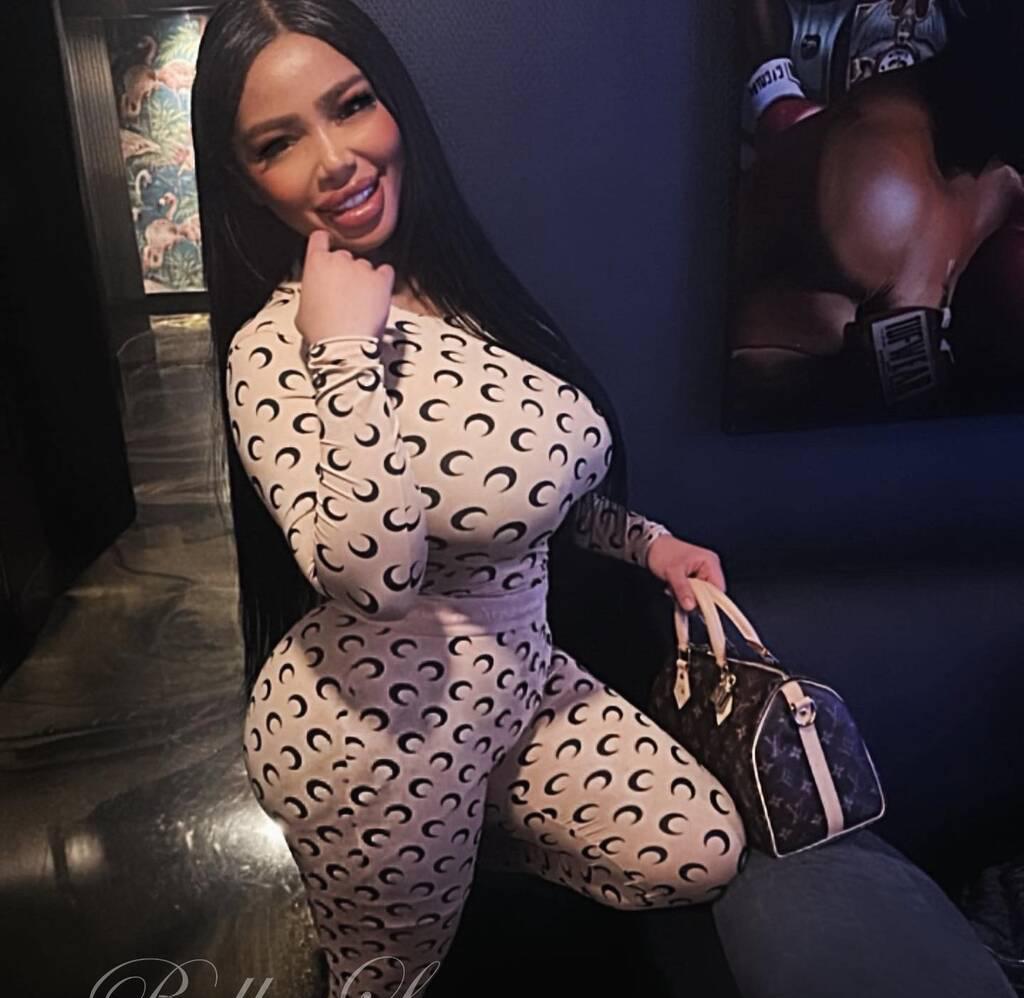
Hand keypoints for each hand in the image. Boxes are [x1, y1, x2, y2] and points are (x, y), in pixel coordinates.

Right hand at [295, 229, 394, 343]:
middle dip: (345, 271)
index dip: (324, 244)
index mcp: (316, 263)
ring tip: (361, 301)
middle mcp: (340, 260)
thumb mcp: (302, 309)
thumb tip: (315, 298)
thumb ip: (310, 292)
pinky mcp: (382, 280)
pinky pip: (386, 272)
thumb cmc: (321, 331)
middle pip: (344, 256)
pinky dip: (383, 280)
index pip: (320, 238)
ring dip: (364, 279)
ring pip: (365, 266)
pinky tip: (378, 293)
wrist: (343, 343)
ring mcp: (362, 268)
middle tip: (344, 293)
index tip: (327, 250)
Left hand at [646, 535, 726, 611]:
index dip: (708, 600)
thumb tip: (691, 606)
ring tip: (674, 589)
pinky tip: (674, 589)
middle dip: (694, 598)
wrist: (652, 546)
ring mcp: (702, 573)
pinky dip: (684, 594)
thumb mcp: (672, 572)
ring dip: (687, 596)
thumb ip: (683, 590)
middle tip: (679, 595)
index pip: (719, 589)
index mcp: (710, 562)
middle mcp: (709, 567)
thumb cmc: (663, 552)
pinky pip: (694, 592)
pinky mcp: (694, 578)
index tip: (694, 604)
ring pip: (701, 595)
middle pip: (710, 593)